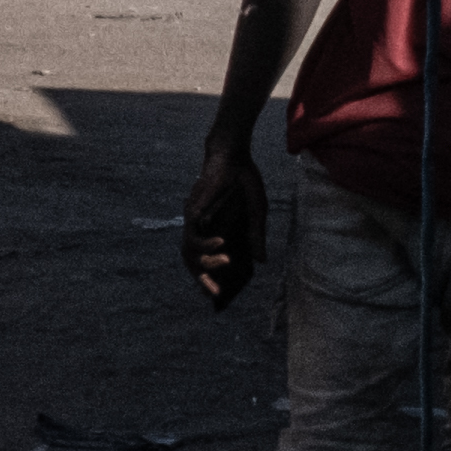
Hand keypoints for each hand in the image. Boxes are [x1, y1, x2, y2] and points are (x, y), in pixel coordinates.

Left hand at [184, 141, 264, 308]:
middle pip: (191, 261)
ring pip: (189, 251)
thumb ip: (256, 236)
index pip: (203, 259)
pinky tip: (221, 245)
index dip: (206, 277)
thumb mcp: (256, 212)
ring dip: (205, 261)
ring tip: (225, 263)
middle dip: (201, 279)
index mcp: (212, 231)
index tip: (215, 294)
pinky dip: (205, 242)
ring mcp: (193, 219)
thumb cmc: (244, 182)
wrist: (234, 156)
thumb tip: (262, 261)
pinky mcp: (193, 209)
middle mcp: (199, 228)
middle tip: (214, 293)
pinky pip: (193, 232)